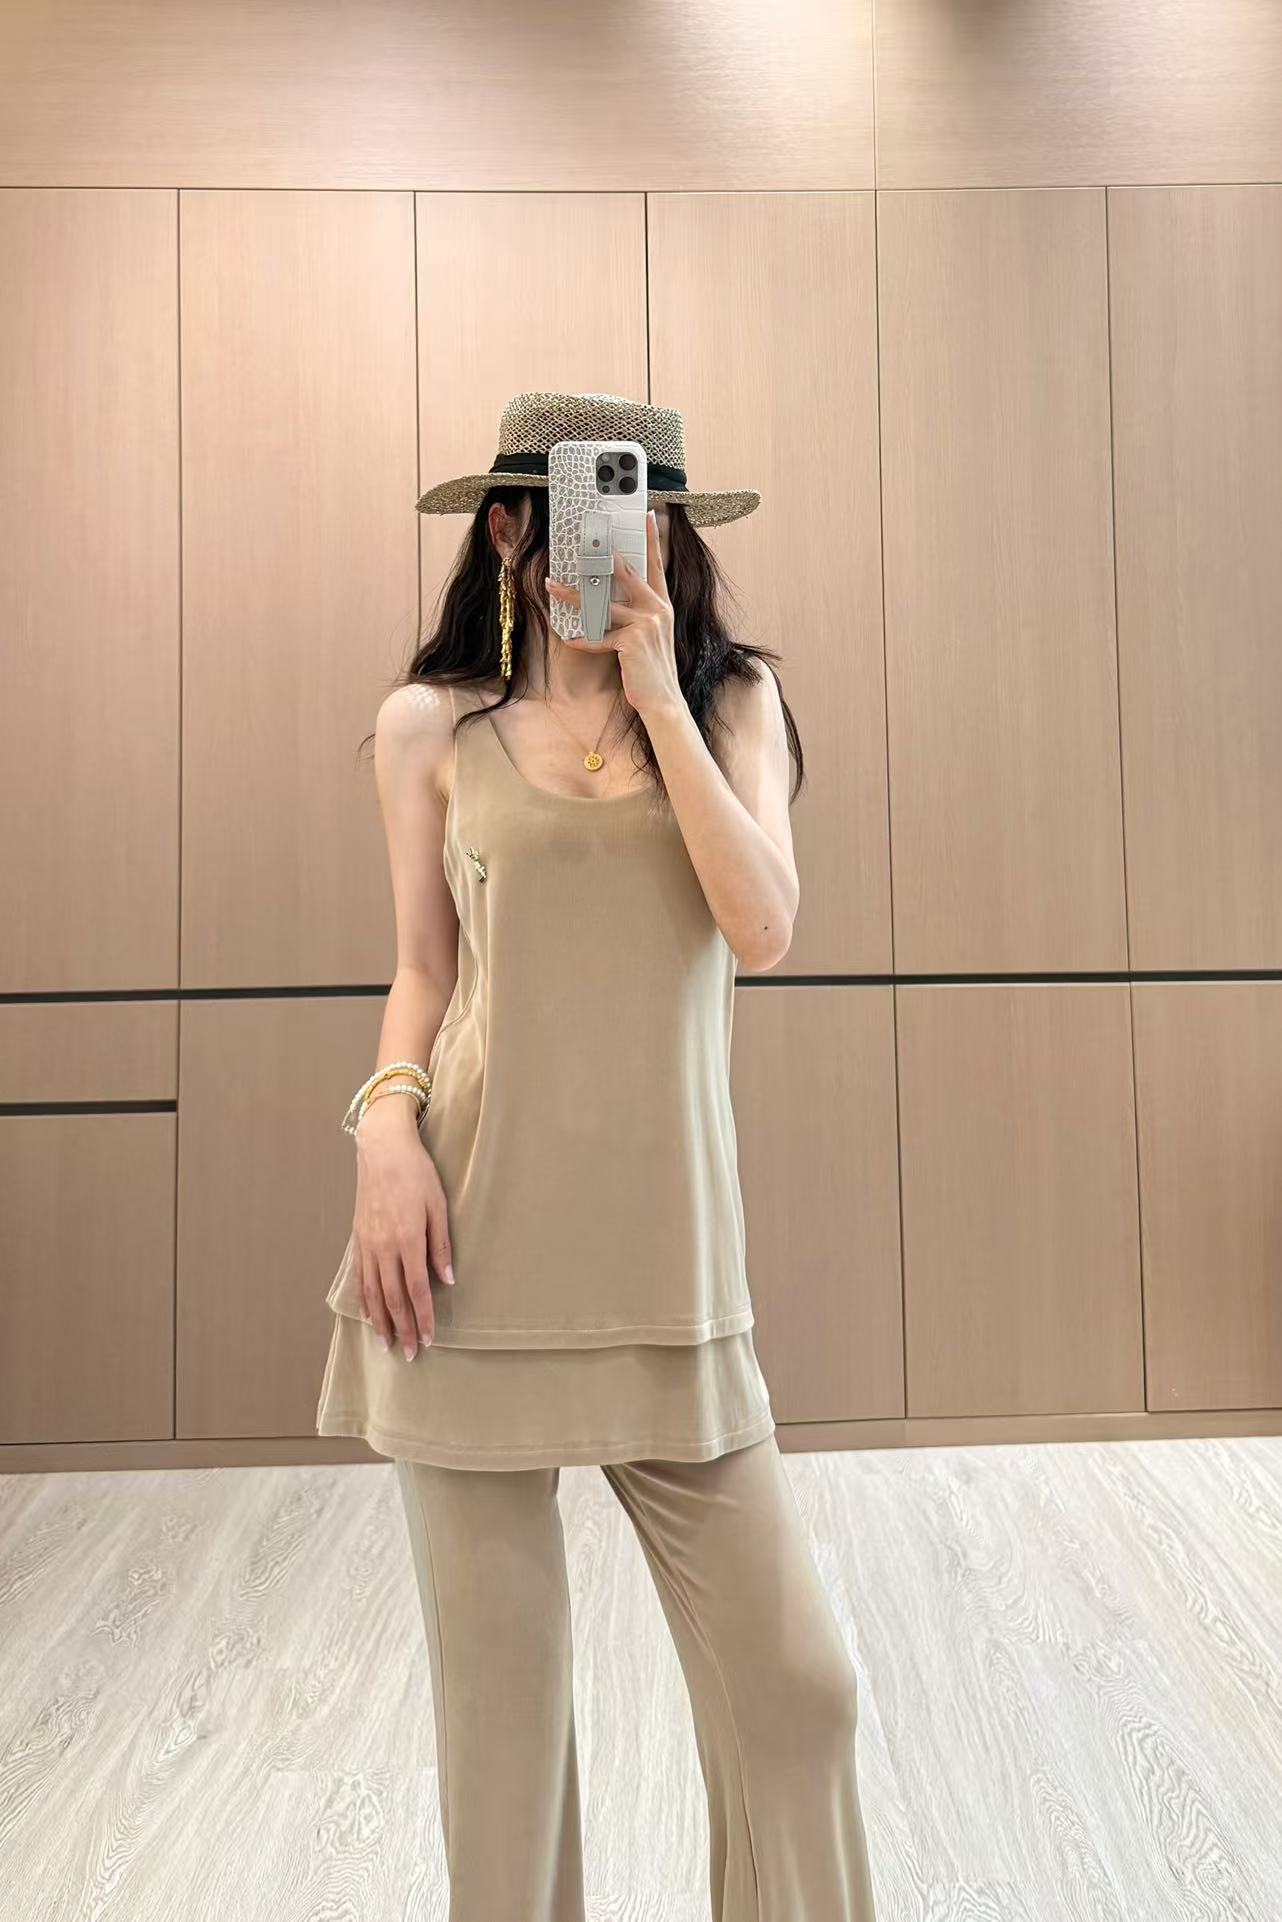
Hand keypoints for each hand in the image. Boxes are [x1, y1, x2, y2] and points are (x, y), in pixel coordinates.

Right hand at [352, 1104, 453, 1358]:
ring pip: (373, 1293)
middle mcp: (383, 1247)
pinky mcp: (358, 1238)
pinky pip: (360, 1277)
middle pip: (393, 1299)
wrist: (381, 1148)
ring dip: (381, 1322)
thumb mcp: (438, 1205)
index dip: (424, 1318)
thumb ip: (441, 1245)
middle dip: (403, 1329)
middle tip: (411, 1354)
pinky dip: (365, 1300)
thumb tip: (447, 1280)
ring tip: (388, 1345)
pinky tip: (370, 1314)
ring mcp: (367, 1244)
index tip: (430, 1340)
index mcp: (407, 1239)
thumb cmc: (416, 1173)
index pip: (416, 1290)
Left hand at [544, 508, 682, 721]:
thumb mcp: (649, 636)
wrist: (664, 701)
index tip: (648, 516)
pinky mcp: (632, 641)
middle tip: (584, 540)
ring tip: (552, 586)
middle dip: (602, 558)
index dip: (652, 540)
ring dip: (574, 596)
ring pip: (603, 604)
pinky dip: (582, 640)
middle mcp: (656, 610)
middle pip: (625, 574)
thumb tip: (609, 600)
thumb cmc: (652, 669)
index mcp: (662, 605)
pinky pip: (599, 637)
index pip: (656, 565)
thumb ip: (636, 615)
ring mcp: (646, 624)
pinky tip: (568, 639)